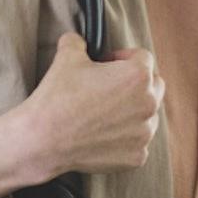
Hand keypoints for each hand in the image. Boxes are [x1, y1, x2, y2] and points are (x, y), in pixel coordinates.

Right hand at [20, 32, 165, 177]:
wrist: (43, 140)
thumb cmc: (57, 97)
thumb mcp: (66, 57)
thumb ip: (78, 42)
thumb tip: (78, 41)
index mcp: (138, 76)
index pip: (142, 57)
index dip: (122, 57)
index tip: (107, 64)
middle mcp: (148, 104)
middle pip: (154, 85)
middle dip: (136, 83)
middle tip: (110, 87)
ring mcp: (144, 133)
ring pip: (148, 115)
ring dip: (133, 111)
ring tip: (106, 113)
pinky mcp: (137, 156)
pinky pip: (137, 142)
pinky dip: (125, 138)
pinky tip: (103, 135)